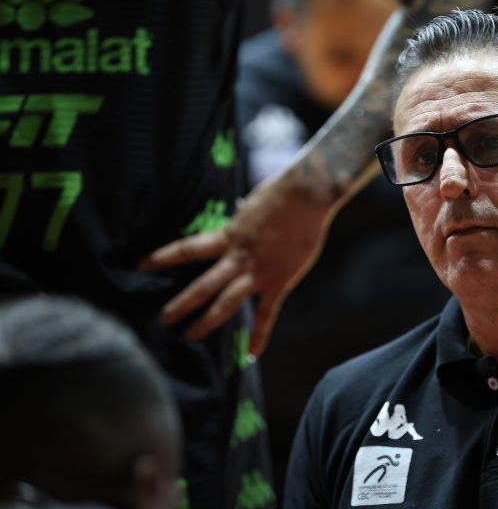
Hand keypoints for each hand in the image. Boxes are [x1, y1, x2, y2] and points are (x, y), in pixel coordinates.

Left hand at [140, 172, 331, 355]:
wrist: (306, 196)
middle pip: (202, 285)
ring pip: (226, 303)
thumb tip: (238, 215)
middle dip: (181, 304)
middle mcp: (238, 258)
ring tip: (189, 337)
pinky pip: (266, 314)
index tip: (141, 266)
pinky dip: (259, 335)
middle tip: (163, 320)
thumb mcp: (251, 205)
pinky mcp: (278, 281)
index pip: (187, 249)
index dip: (162, 258)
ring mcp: (257, 272)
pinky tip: (250, 354)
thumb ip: (242, 220)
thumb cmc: (280, 193)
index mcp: (228, 236)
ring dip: (206, 321)